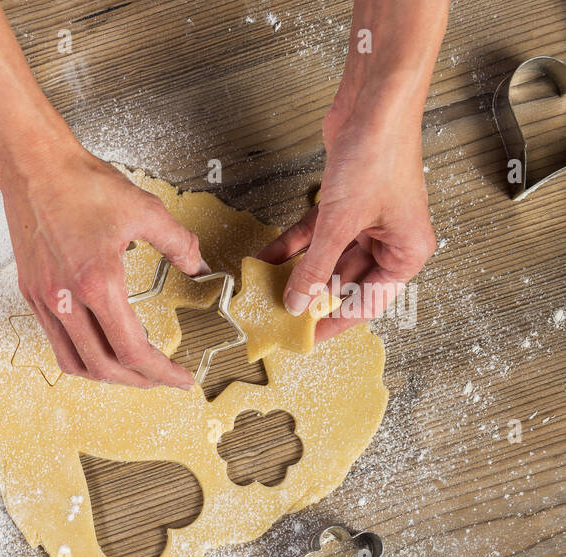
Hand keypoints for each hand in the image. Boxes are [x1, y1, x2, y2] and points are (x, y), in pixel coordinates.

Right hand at [1, 144, 205, 388]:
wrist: (33, 166)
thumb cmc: (80, 183)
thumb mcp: (143, 209)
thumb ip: (177, 243)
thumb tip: (197, 265)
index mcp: (97, 283)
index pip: (132, 349)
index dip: (160, 372)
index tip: (179, 378)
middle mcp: (65, 299)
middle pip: (103, 366)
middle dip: (137, 381)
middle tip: (160, 379)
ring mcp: (44, 299)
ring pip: (73, 362)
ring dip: (105, 375)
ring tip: (128, 371)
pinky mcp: (31, 292)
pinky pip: (54, 340)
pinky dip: (80, 354)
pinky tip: (96, 345)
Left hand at [258, 105, 435, 341]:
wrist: (374, 103)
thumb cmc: (378, 155)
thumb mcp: (340, 223)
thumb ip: (316, 268)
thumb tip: (297, 303)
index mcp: (406, 252)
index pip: (368, 302)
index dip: (335, 322)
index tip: (306, 338)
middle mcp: (389, 239)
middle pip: (345, 282)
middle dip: (310, 295)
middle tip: (276, 315)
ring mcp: (366, 221)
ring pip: (326, 259)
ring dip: (296, 272)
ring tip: (265, 291)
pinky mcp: (344, 202)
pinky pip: (315, 235)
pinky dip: (292, 246)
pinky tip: (266, 259)